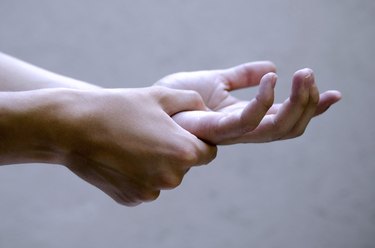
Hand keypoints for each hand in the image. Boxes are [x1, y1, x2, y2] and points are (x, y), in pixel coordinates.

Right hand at [30, 87, 216, 204]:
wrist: (73, 127)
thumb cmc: (119, 108)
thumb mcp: (160, 95)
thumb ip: (192, 101)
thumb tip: (206, 110)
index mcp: (183, 153)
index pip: (208, 153)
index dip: (198, 140)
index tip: (182, 132)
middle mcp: (171, 178)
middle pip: (186, 165)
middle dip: (176, 151)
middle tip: (153, 133)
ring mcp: (150, 192)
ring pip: (165, 177)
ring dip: (158, 164)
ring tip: (135, 143)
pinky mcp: (131, 199)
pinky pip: (146, 186)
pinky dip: (139, 175)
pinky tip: (122, 157)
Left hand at [155, 62, 340, 143]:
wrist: (151, 103)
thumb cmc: (181, 95)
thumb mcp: (218, 80)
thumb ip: (244, 76)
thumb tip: (272, 67)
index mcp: (246, 120)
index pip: (286, 120)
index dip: (311, 110)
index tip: (335, 95)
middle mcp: (243, 131)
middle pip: (287, 128)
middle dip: (307, 104)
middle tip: (310, 74)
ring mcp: (230, 133)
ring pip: (275, 128)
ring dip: (295, 103)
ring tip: (304, 74)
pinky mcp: (215, 129)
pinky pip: (247, 121)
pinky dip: (264, 102)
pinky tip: (272, 79)